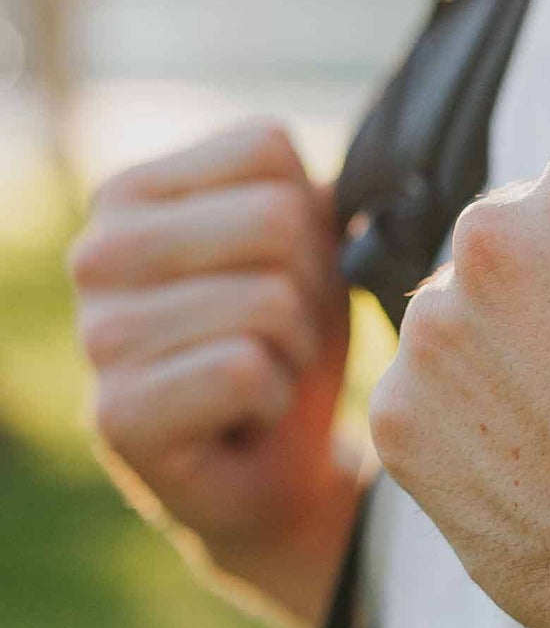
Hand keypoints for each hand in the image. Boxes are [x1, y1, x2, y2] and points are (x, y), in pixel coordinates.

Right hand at [70, 119, 356, 604]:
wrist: (276, 478)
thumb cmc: (291, 356)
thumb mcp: (314, 259)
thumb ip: (318, 197)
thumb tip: (375, 171)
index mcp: (134, 194)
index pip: (267, 149)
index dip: (316, 224)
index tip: (292, 281)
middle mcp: (96, 251)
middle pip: (277, 221)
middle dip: (314, 291)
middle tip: (283, 342)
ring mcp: (97, 333)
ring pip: (270, 300)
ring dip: (296, 353)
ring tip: (262, 378)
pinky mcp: (117, 412)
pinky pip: (246, 370)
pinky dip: (274, 399)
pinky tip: (246, 418)